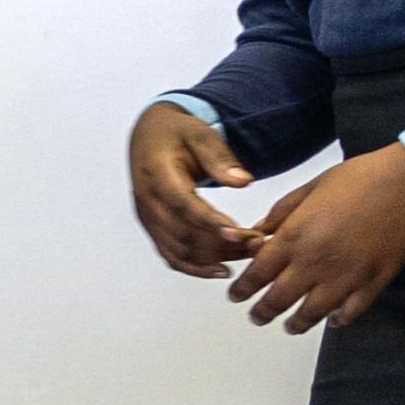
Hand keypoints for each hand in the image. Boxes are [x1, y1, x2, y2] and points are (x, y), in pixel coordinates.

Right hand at [126, 102, 257, 276]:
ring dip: (216, 256)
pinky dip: (196, 268)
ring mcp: (147, 218)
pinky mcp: (153, 228)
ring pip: (179, 249)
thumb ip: (219, 157)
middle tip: (258, 243)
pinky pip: (171, 256)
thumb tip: (243, 181)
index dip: (210, 222)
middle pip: (183, 233)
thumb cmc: (176, 133)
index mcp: (156, 174)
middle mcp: (147, 201)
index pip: (182, 204)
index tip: (240, 233)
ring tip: (249, 254)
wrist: (148, 137)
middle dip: (222, 243)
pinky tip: (223, 270)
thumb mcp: (199, 134)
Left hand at [226, 145, 404, 333]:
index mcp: (295, 235)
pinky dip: (340, 320)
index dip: (244, 288)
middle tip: (257, 318)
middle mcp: (315, 261)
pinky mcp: (375, 282)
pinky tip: (334, 321)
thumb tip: (258, 232)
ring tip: (290, 327)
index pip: (258, 273)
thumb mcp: (311, 187)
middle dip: (263, 312)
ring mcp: (346, 276)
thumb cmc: (360, 177)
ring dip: (297, 323)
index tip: (236, 296)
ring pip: (313, 313)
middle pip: (279, 299)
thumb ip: (281, 213)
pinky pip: (352, 312)